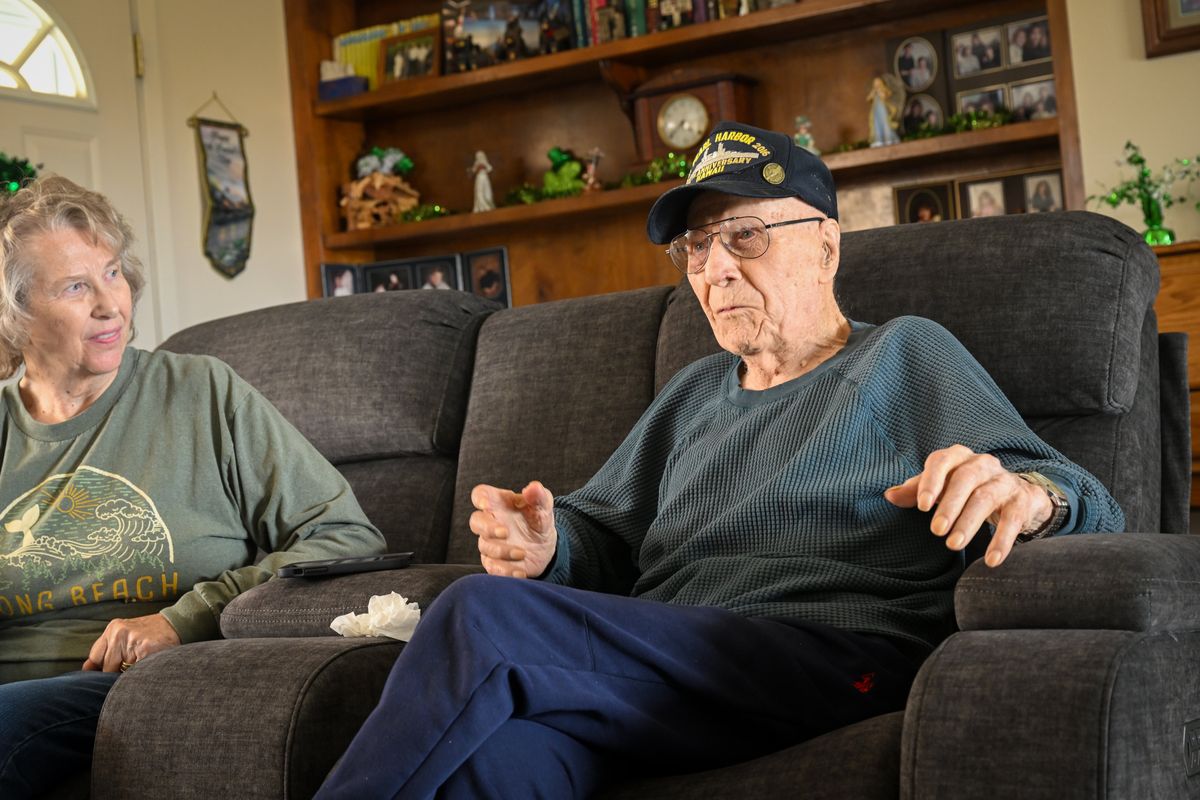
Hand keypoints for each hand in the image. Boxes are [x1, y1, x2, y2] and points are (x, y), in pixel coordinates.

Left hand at [82, 613, 180, 671]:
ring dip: (127, 675)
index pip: (94, 658)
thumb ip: (111, 648)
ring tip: (140, 666)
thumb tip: (89, 669)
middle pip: (106, 667)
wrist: (179, 622)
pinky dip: (140, 674)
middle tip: (128, 671)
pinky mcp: (145, 650)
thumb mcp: (128, 633)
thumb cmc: (152, 632)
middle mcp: (118, 633)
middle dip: (115, 674)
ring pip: (119, 672)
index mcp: (113, 629)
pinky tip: (148, 666)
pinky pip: (134, 672)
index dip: (97, 671)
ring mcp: (131, 641)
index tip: (99, 680)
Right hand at [469, 481, 556, 578]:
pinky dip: (505, 571)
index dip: (479, 497)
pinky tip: (520, 571)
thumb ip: (539, 496)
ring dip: (502, 551)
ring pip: (485, 546)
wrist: (546, 548)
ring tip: (522, 553)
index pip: (480, 494)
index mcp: (499, 503)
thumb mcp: (544, 507)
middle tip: (505, 532)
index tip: (485, 503)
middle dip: (487, 527)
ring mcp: (490, 543)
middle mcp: (491, 522)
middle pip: (475, 521)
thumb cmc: (539, 521)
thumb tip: (533, 488)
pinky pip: (492, 567)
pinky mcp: (494, 562)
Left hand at [884, 445, 1051, 567]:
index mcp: (959, 457)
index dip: (931, 481)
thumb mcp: (942, 486)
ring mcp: (1004, 481)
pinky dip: (1002, 540)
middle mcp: (983, 464)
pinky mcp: (1022, 500)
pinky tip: (991, 560)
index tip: (922, 506)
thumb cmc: (968, 489)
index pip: (942, 461)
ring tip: (953, 545)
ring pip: (986, 498)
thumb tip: (889, 495)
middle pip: (965, 479)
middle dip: (949, 505)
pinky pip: (1013, 520)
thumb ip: (917, 490)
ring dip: (969, 523)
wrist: (1017, 493)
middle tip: (936, 531)